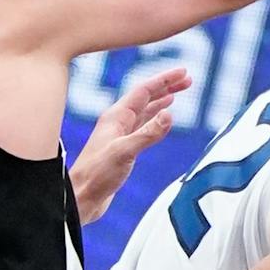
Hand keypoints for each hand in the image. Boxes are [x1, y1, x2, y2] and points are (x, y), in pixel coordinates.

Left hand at [70, 67, 191, 224]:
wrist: (81, 197)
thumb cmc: (96, 175)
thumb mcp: (124, 152)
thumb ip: (148, 134)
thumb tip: (170, 114)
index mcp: (116, 117)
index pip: (144, 90)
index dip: (164, 80)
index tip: (183, 72)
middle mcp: (118, 121)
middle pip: (146, 97)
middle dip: (166, 86)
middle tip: (188, 80)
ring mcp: (120, 134)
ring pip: (145, 110)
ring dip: (162, 100)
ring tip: (178, 92)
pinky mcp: (123, 147)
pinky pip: (143, 125)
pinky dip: (156, 117)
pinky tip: (163, 118)